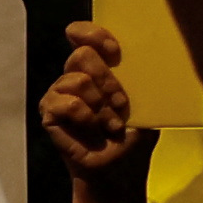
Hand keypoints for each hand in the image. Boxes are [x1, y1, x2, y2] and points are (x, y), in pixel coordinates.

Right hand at [39, 19, 146, 178]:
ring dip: (101, 104)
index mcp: (99, 67)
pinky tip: (94, 128)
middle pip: (82, 55)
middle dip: (107, 80)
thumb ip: (142, 79)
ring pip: (76, 79)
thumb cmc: (135, 135)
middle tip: (121, 104)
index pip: (83, 35)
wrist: (121, 168)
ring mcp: (59, 93)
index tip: (114, 51)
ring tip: (111, 122)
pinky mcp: (49, 112)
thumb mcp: (148, 103)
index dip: (93, 34)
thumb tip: (152, 59)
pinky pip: (65, 102)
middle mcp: (76, 76)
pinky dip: (85, 116)